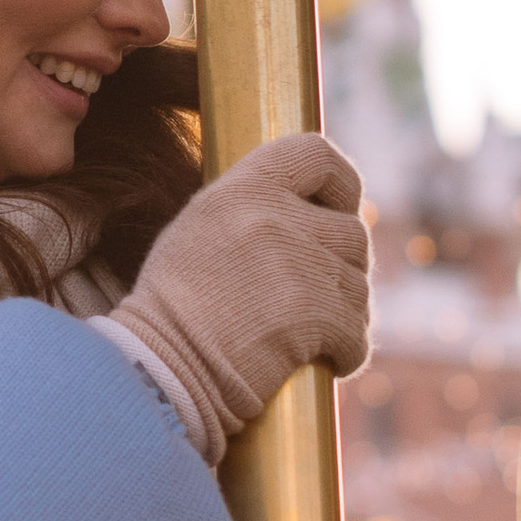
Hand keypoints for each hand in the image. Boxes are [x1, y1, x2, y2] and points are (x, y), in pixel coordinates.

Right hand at [112, 133, 369, 456]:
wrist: (161, 366)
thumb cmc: (172, 306)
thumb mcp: (200, 228)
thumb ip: (251, 208)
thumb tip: (307, 209)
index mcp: (245, 187)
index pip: (317, 155)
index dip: (342, 184)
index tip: (340, 209)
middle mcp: (278, 217)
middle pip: (352, 231)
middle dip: (344, 265)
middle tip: (319, 293)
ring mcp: (303, 267)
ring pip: (358, 285)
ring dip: (346, 312)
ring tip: (313, 335)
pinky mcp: (321, 317)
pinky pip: (357, 331)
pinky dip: (347, 350)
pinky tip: (325, 360)